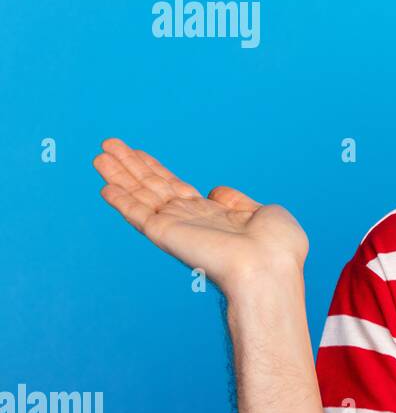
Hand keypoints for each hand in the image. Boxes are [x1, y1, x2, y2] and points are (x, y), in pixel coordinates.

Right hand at [92, 138, 307, 291]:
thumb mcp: (265, 213)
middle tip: (109, 145)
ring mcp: (177, 226)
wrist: (269, 267)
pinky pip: (137, 213)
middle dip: (131, 165)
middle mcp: (191, 221)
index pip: (177, 188)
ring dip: (119, 174)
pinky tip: (105, 186)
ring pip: (140, 195)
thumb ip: (238, 200)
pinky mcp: (165, 233)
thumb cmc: (278, 247)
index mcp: (215, 216)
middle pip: (153, 187)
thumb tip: (217, 192)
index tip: (139, 153)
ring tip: (100, 154)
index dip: (157, 169)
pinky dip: (121, 200)